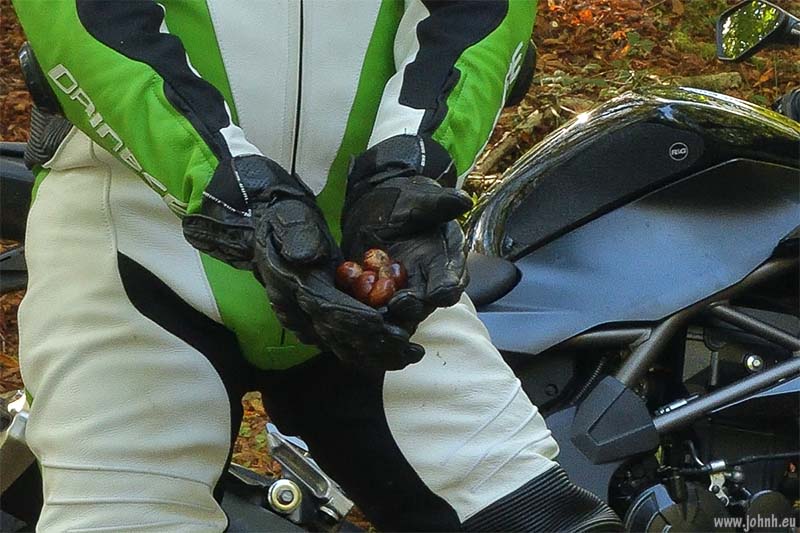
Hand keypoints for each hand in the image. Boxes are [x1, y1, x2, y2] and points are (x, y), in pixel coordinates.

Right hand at [183, 155, 422, 369]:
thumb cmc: (286, 217)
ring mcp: (303, 318)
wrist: (269, 225)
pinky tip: (392, 353)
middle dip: (373, 344)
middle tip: (408, 349)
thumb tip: (305, 257)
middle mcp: (296, 308)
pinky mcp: (314, 319)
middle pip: (335, 335)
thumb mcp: (291, 218)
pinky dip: (366, 349)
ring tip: (408, 356)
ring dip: (374, 354)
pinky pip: (340, 341)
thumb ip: (299, 236)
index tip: (382, 324)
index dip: (353, 317)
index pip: (325, 306)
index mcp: (292, 284)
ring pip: (339, 344)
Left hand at [342, 136, 471, 327]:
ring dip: (388, 313)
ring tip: (376, 308)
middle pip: (426, 303)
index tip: (439, 293)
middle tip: (399, 302)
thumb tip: (463, 200)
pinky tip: (354, 303)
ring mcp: (401, 290)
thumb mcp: (420, 197)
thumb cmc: (404, 199)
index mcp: (444, 259)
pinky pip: (371, 306)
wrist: (372, 204)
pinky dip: (363, 306)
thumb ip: (439, 203)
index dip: (447, 288)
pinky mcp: (375, 294)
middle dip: (414, 306)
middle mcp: (426, 280)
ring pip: (399, 312)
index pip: (452, 280)